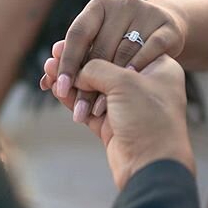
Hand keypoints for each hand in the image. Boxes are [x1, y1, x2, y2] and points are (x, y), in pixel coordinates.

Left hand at [42, 0, 185, 121]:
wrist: (164, 32)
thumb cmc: (120, 42)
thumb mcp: (97, 45)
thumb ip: (73, 60)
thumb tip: (46, 80)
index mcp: (99, 5)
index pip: (77, 34)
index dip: (67, 62)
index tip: (59, 88)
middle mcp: (123, 4)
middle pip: (100, 47)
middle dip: (88, 82)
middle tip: (79, 109)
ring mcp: (148, 13)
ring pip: (123, 52)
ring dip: (112, 82)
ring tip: (100, 108)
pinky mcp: (169, 27)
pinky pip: (151, 49)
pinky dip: (139, 65)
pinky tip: (130, 81)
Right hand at [44, 53, 194, 188]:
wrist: (152, 168)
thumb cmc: (149, 119)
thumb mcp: (123, 82)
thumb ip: (96, 68)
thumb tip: (77, 70)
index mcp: (159, 68)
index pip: (122, 46)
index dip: (95, 42)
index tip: (72, 39)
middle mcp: (144, 85)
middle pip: (105, 67)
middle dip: (78, 61)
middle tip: (55, 52)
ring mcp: (128, 106)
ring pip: (93, 87)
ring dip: (71, 79)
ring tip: (48, 69)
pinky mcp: (113, 125)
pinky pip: (87, 106)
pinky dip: (72, 98)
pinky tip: (56, 88)